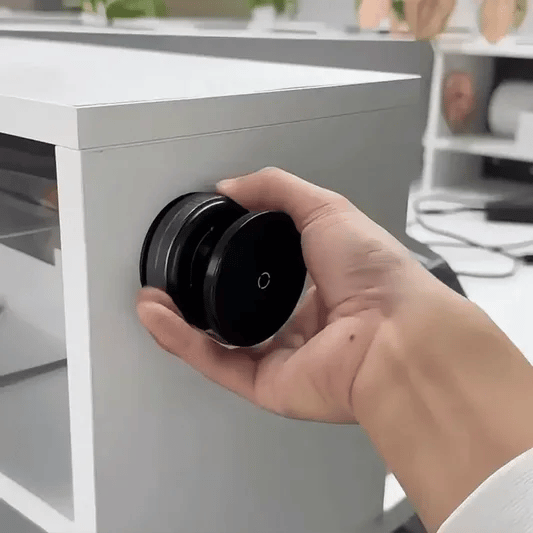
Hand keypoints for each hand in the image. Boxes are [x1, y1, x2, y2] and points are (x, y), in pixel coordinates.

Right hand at [137, 168, 443, 423]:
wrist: (396, 329)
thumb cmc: (376, 273)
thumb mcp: (324, 208)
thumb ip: (276, 191)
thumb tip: (232, 187)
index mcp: (316, 286)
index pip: (262, 275)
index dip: (229, 262)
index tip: (199, 247)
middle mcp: (299, 325)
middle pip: (237, 314)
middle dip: (198, 298)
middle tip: (167, 280)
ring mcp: (283, 356)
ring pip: (219, 343)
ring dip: (180, 322)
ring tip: (151, 298)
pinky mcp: (270, 384)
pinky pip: (218, 364)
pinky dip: (183, 343)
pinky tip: (159, 317)